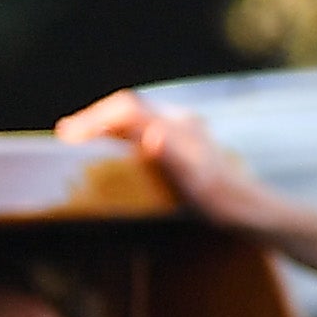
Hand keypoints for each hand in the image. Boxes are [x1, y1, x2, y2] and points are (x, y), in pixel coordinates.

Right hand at [62, 90, 269, 229]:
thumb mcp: (196, 182)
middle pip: (129, 108)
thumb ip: (173, 156)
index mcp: (179, 126)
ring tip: (79, 137)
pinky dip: (120, 133)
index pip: (127, 110)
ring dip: (106, 123)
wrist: (250, 208)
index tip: (68, 135)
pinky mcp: (184, 141)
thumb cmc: (222, 200)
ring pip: (136, 115)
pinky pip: (144, 127)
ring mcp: (184, 129)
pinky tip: (112, 147)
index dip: (96, 119)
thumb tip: (151, 134)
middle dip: (95, 117)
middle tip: (65, 133)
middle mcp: (181, 121)